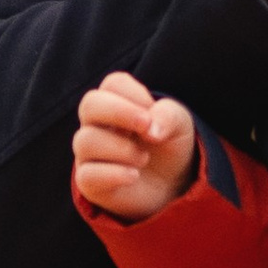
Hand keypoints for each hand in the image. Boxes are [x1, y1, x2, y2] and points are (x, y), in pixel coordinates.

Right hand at [74, 73, 197, 221]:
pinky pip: (87, 175)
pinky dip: (113, 174)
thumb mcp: (180, 126)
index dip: (136, 95)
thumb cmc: (168, 145)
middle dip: (119, 112)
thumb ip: (169, 116)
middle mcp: (96, 123)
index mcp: (116, 101)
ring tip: (143, 158)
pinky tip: (134, 175)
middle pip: (90, 104)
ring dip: (122, 149)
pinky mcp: (88, 181)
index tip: (153, 113)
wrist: (170, 184)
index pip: (114, 84)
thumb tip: (151, 128)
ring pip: (87, 141)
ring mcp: (89, 152)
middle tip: (146, 127)